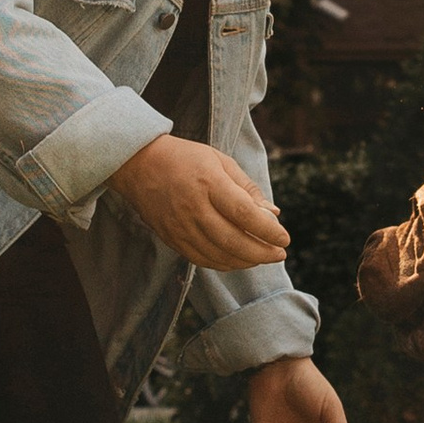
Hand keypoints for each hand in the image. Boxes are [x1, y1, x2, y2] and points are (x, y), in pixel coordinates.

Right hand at [108, 135, 290, 270]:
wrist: (138, 165)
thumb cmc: (185, 158)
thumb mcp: (220, 161)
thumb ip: (247, 188)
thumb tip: (273, 213)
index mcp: (209, 182)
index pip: (244, 214)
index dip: (268, 231)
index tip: (285, 239)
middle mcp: (194, 207)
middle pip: (233, 241)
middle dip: (262, 253)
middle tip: (279, 254)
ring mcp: (180, 226)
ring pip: (218, 255)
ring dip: (245, 262)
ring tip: (262, 258)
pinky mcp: (171, 238)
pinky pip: (201, 260)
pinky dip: (223, 264)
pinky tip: (238, 260)